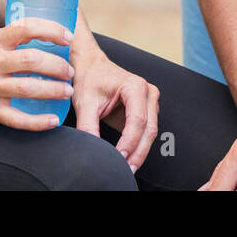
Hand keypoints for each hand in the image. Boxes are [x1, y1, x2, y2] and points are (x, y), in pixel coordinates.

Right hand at [0, 18, 74, 129]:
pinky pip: (16, 119)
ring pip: (26, 88)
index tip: (68, 38)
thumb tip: (54, 37)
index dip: (51, 30)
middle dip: (57, 66)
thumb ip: (16, 39)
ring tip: (67, 91)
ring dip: (52, 90)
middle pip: (31, 60)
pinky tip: (52, 120)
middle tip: (70, 72)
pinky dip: (37, 121)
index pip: (26, 28)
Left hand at [68, 34, 159, 171]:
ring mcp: (150, 101)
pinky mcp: (146, 109)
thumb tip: (93, 150)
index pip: (137, 121)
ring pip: (151, 132)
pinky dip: (138, 146)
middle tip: (126, 170)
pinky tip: (128, 158)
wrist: (91, 66)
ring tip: (127, 167)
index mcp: (135, 87)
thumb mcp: (85, 103)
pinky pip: (146, 131)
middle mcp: (147, 92)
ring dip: (140, 151)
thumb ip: (88, 126)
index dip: (129, 143)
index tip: (118, 158)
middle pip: (149, 129)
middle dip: (138, 152)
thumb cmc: (89, 79)